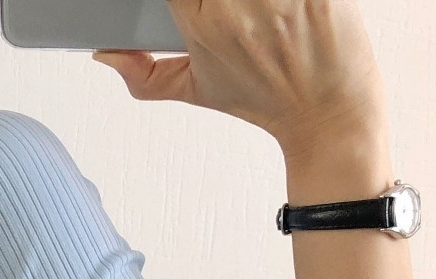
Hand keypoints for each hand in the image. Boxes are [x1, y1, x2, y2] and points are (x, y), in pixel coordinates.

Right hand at [91, 0, 387, 159]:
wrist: (327, 110)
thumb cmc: (267, 98)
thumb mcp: (197, 89)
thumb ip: (144, 74)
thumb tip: (108, 56)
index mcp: (203, 23)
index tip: (193, 5)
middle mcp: (239, 1)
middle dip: (220, 1)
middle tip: (226, 10)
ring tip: (260, 11)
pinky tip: (283, 6)